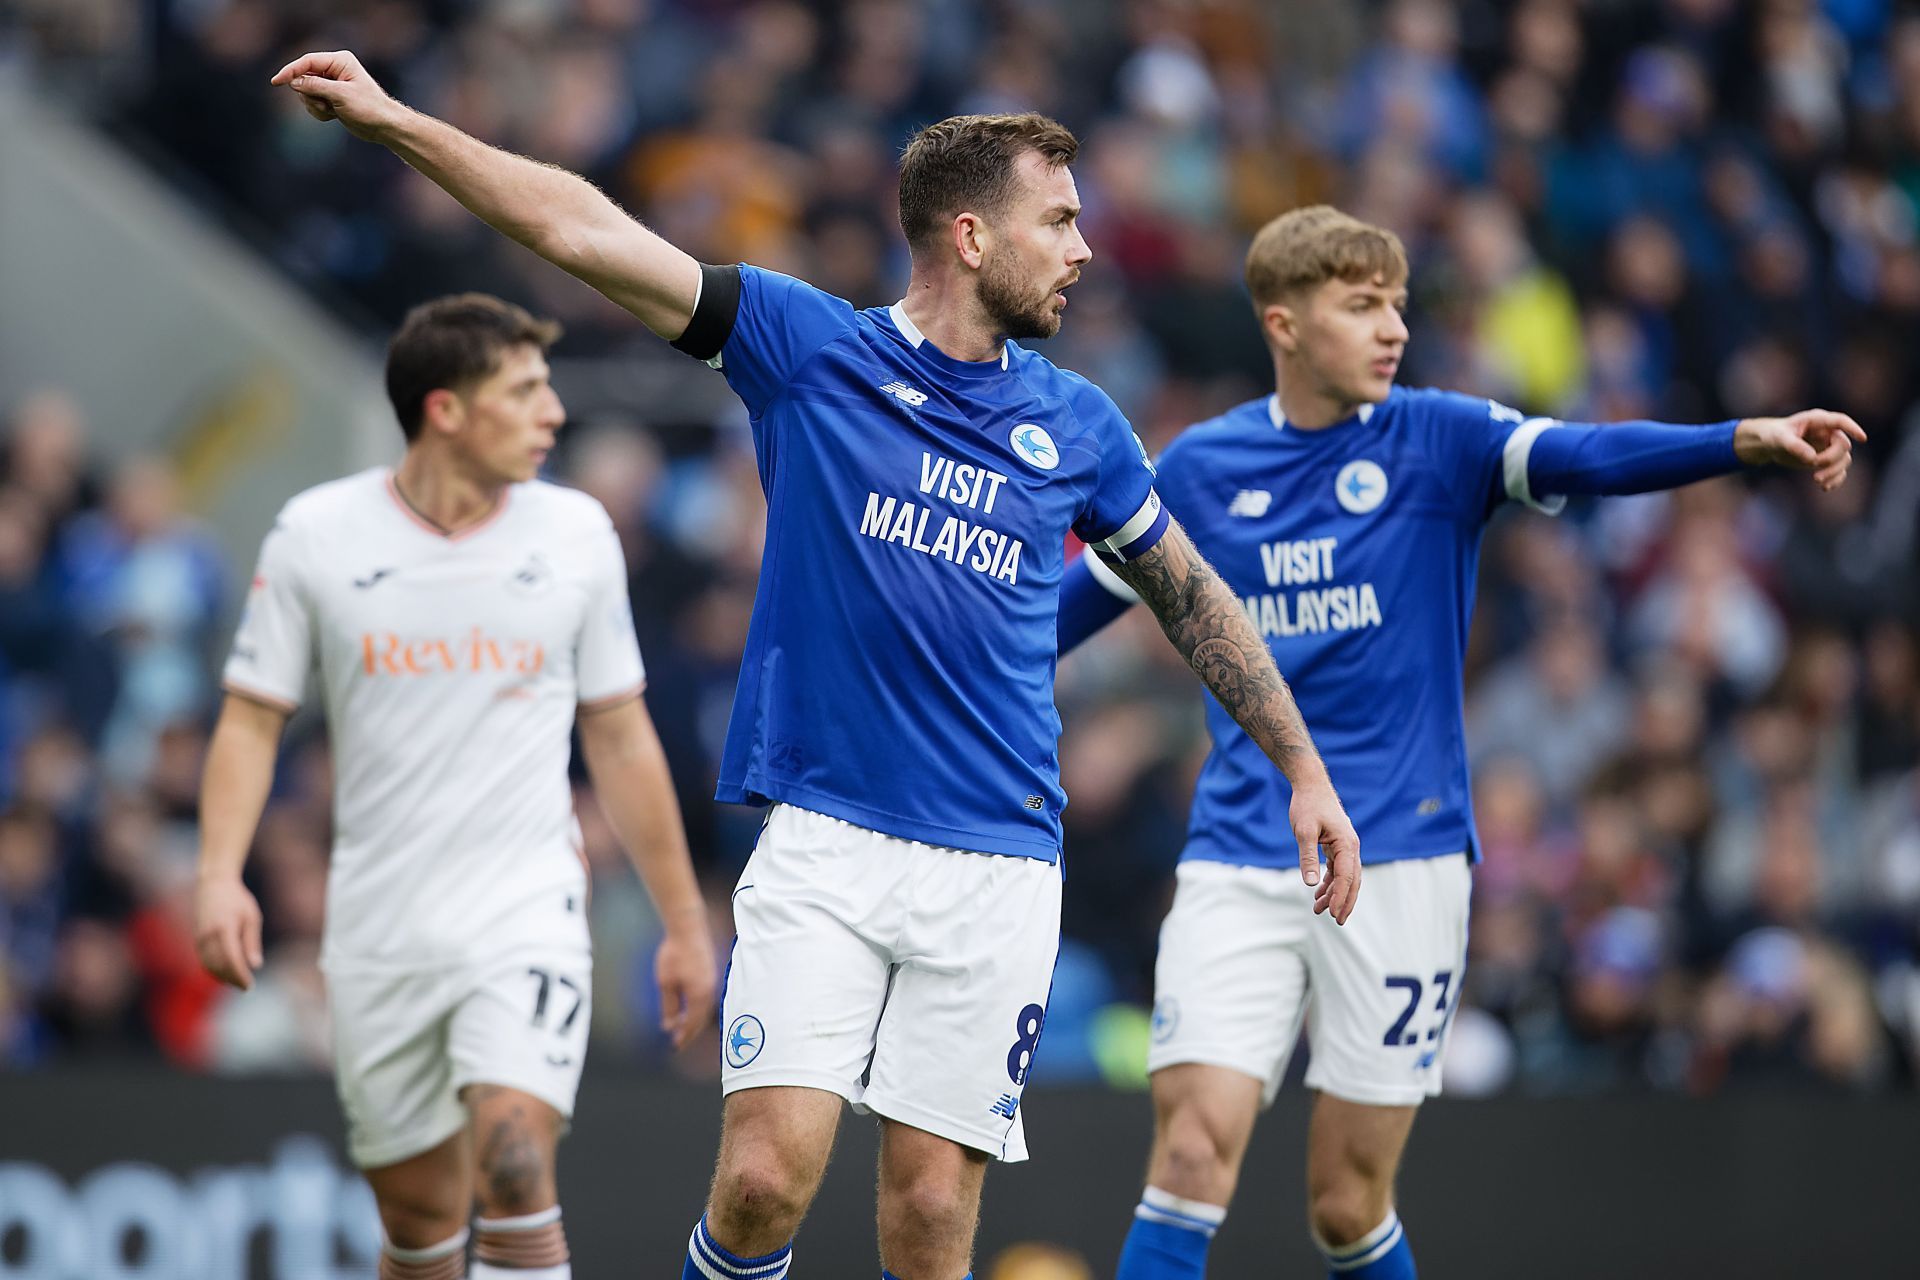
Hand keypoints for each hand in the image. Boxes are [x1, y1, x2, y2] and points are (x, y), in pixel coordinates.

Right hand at [194, 875, 263, 990]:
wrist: (214, 885)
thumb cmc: (237, 900)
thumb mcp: (252, 917)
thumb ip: (252, 942)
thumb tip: (256, 965)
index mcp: (225, 929)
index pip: (232, 960)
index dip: (240, 976)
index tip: (249, 986)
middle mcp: (209, 936)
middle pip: (220, 966)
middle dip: (232, 979)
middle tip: (246, 987)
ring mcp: (200, 938)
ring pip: (209, 966)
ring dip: (223, 977)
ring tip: (238, 981)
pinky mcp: (197, 939)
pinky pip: (204, 960)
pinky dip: (214, 970)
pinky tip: (225, 973)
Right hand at [270, 50, 403, 140]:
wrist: (384, 127)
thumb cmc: (369, 108)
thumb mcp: (341, 95)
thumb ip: (315, 86)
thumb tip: (294, 82)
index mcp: (339, 61)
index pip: (307, 62)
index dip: (290, 71)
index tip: (276, 82)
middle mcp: (334, 69)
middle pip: (303, 78)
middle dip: (309, 94)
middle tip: (325, 105)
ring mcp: (331, 84)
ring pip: (306, 92)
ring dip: (314, 105)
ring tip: (332, 111)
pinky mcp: (330, 98)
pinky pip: (312, 103)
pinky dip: (318, 112)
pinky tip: (333, 116)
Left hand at [654, 917, 717, 1050]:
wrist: (688, 928)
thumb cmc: (674, 954)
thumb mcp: (666, 983)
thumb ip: (669, 1006)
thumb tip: (669, 1026)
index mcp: (699, 996)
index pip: (692, 1023)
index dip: (684, 1036)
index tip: (676, 1046)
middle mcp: (709, 991)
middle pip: (701, 1019)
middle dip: (690, 1032)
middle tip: (679, 1043)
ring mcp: (712, 982)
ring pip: (704, 1009)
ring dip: (694, 1020)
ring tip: (683, 1028)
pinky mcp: (710, 974)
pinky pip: (706, 999)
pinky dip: (698, 1009)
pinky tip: (690, 1009)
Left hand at [1290, 780, 1360, 924]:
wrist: (1311, 785)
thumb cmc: (1308, 805)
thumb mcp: (1304, 831)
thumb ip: (1308, 857)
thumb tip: (1310, 884)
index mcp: (1347, 844)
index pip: (1346, 877)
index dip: (1340, 896)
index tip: (1333, 914)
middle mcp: (1351, 847)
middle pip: (1352, 880)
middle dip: (1345, 901)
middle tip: (1337, 921)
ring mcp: (1345, 846)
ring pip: (1345, 877)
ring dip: (1335, 894)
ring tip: (1319, 910)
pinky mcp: (1337, 845)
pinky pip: (1337, 869)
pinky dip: (1330, 882)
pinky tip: (1319, 893)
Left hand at [1734, 409, 1866, 491]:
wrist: (1771, 444)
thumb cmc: (1775, 435)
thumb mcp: (1780, 439)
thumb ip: (1795, 446)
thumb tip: (1812, 459)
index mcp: (1818, 421)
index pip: (1841, 421)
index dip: (1853, 428)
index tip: (1862, 439)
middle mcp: (1828, 433)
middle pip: (1843, 446)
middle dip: (1831, 459)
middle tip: (1813, 468)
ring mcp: (1829, 447)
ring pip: (1844, 460)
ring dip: (1834, 472)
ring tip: (1818, 482)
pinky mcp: (1826, 460)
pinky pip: (1839, 471)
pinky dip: (1835, 480)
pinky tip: (1825, 488)